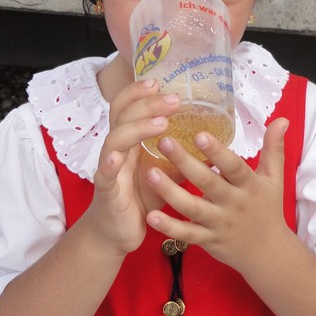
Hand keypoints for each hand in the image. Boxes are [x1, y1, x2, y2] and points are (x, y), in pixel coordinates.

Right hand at [81, 78, 179, 255]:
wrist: (117, 233)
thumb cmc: (140, 198)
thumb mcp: (165, 174)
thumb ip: (180, 157)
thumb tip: (211, 144)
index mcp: (129, 142)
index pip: (129, 107)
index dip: (140, 93)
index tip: (160, 81)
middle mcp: (116, 150)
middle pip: (124, 116)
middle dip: (148, 104)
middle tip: (174, 99)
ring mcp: (109, 168)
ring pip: (115, 139)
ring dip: (137, 128)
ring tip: (161, 123)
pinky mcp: (106, 191)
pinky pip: (104, 174)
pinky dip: (109, 164)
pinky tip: (117, 157)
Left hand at [144, 118, 290, 272]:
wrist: (268, 253)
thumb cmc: (268, 208)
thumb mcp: (275, 178)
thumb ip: (274, 148)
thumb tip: (283, 119)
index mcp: (250, 186)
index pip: (234, 166)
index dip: (217, 152)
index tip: (199, 134)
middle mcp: (234, 204)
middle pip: (208, 183)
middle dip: (186, 163)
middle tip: (164, 142)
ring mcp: (220, 224)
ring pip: (193, 208)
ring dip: (170, 192)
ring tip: (149, 174)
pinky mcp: (208, 241)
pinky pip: (187, 234)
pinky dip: (169, 228)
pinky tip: (150, 215)